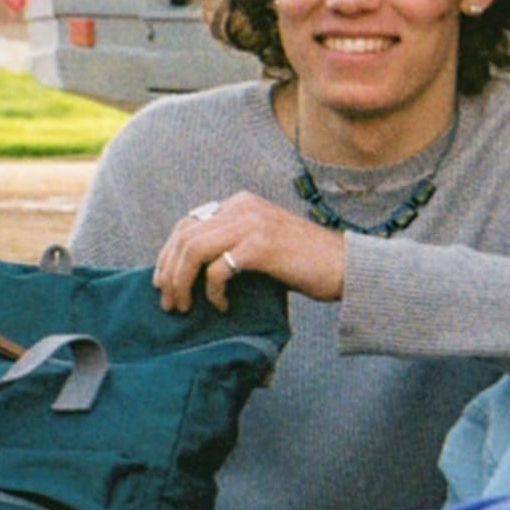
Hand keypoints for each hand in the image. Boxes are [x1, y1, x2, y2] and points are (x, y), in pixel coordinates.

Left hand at [153, 192, 346, 312]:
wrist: (346, 267)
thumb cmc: (308, 263)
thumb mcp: (264, 242)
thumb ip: (233, 242)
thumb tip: (195, 268)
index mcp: (241, 203)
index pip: (188, 222)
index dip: (168, 254)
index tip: (163, 281)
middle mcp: (242, 207)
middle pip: (184, 236)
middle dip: (168, 271)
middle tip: (168, 301)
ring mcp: (252, 224)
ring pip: (193, 250)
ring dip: (181, 282)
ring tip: (184, 306)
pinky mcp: (261, 247)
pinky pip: (218, 269)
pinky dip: (213, 292)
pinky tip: (223, 306)